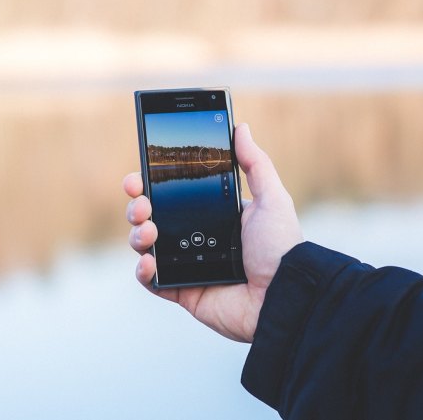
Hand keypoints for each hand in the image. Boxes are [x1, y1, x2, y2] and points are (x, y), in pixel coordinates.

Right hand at [123, 123, 302, 341]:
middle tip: (141, 202)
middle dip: (136, 206)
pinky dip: (143, 271)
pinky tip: (149, 262)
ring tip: (149, 231)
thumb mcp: (272, 198)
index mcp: (210, 214)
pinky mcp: (182, 291)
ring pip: (144, 245)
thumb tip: (241, 128)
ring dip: (137, 234)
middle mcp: (194, 237)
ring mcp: (185, 265)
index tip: (138, 175)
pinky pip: (151, 281)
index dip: (149, 184)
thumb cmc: (281, 247)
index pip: (170, 194)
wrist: (285, 295)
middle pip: (149, 217)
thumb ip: (255, 163)